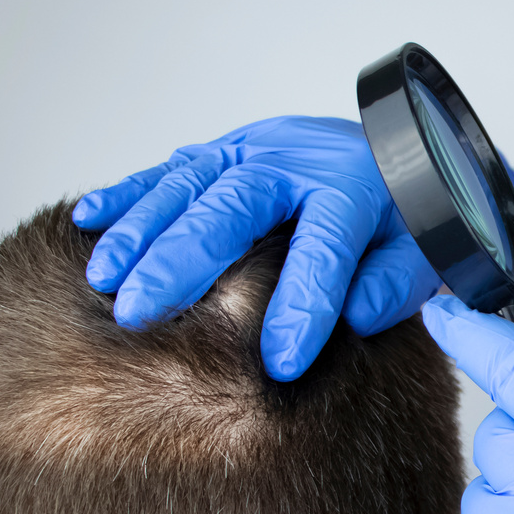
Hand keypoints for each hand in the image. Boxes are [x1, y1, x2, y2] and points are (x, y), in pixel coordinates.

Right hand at [73, 116, 437, 379]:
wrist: (405, 157)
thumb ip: (394, 285)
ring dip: (141, 231)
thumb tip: (351, 316)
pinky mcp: (225, 151)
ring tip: (105, 281)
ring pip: (189, 185)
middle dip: (183, 262)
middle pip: (232, 208)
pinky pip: (170, 169)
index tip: (279, 363)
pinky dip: (127, 193)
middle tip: (141, 315)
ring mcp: (253, 149)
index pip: (324, 249)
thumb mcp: (425, 253)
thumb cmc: (409, 218)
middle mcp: (295, 159)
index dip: (301, 305)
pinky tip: (88, 220)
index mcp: (354, 186)